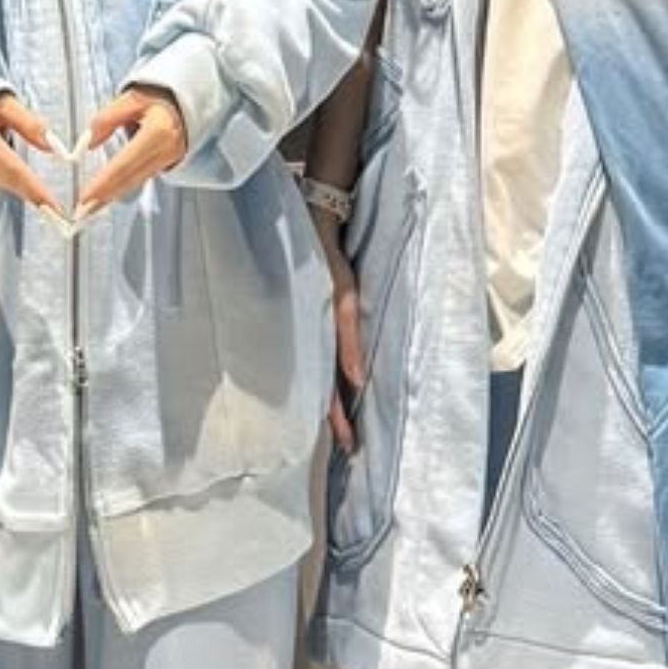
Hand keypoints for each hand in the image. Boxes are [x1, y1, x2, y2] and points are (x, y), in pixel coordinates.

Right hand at [0, 92, 63, 214]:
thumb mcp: (3, 101)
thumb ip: (28, 123)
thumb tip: (51, 144)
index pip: (13, 169)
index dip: (33, 189)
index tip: (51, 204)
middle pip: (9, 182)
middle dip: (33, 198)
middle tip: (57, 213)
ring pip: (2, 182)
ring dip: (24, 192)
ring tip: (47, 204)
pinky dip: (11, 183)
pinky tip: (26, 186)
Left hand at [75, 86, 185, 216]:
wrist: (189, 100)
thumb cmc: (161, 96)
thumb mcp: (132, 97)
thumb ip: (108, 118)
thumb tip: (90, 141)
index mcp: (157, 132)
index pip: (124, 163)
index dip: (104, 182)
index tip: (86, 196)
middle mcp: (164, 151)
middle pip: (129, 179)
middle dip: (104, 197)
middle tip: (81, 212)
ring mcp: (167, 160)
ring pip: (134, 182)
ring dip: (111, 197)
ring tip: (88, 209)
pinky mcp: (164, 164)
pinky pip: (139, 179)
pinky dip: (121, 188)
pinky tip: (106, 196)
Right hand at [319, 212, 364, 453]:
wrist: (314, 222)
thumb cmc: (328, 259)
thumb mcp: (342, 297)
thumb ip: (348, 339)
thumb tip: (358, 380)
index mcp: (313, 337)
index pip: (326, 391)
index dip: (337, 420)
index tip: (349, 445)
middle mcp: (309, 338)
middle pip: (321, 389)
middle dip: (334, 419)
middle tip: (347, 446)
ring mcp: (309, 330)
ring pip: (320, 375)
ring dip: (331, 401)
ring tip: (342, 426)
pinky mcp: (314, 320)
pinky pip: (321, 356)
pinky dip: (330, 375)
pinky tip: (337, 384)